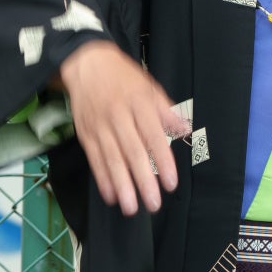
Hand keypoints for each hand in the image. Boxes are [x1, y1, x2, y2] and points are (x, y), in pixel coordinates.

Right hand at [59, 42, 191, 216]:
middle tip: (153, 203)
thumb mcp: (150, 86)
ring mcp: (100, 126)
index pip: (153, 136)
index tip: (171, 183)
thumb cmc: (123, 77)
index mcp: (139, 103)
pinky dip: (102, 178)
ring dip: (122, 185)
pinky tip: (111, 195)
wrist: (87, 64)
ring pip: (112, 159)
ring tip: (132, 207)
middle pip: (132, 152)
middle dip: (143, 180)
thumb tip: (185, 130)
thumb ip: (166, 110)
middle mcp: (119, 116)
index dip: (163, 161)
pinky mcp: (86, 133)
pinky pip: (95, 159)